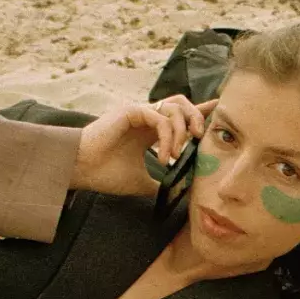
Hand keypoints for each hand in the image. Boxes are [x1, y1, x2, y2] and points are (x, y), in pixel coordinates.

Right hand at [70, 96, 215, 197]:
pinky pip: (160, 117)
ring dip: (183, 130)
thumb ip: (161, 181)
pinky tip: (165, 157)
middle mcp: (146, 117)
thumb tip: (181, 194)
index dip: (200, 113)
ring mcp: (139, 112)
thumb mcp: (142, 181)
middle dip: (197, 118)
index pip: (180, 116)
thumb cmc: (105, 174)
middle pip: (182, 105)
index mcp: (150, 130)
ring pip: (175, 107)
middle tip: (200, 139)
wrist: (81, 170)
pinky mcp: (131, 111)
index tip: (218, 110)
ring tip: (178, 154)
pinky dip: (168, 137)